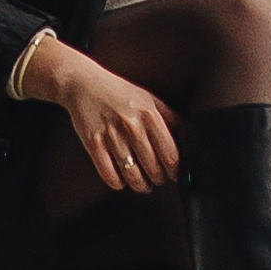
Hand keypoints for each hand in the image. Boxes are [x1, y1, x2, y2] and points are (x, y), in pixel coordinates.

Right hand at [18, 34, 182, 193]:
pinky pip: (110, 176)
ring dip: (141, 185)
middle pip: (153, 169)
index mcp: (149, 114)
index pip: (170, 154)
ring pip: (133, 176)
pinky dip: (118, 183)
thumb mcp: (148, 99)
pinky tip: (122, 179)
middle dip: (158, 179)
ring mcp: (111, 135)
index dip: (175, 170)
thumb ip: (168, 117)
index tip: (175, 174)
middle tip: (158, 178)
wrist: (83, 84)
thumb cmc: (118, 92)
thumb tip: (187, 135)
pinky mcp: (94, 144)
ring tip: (143, 183)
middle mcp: (131, 125)